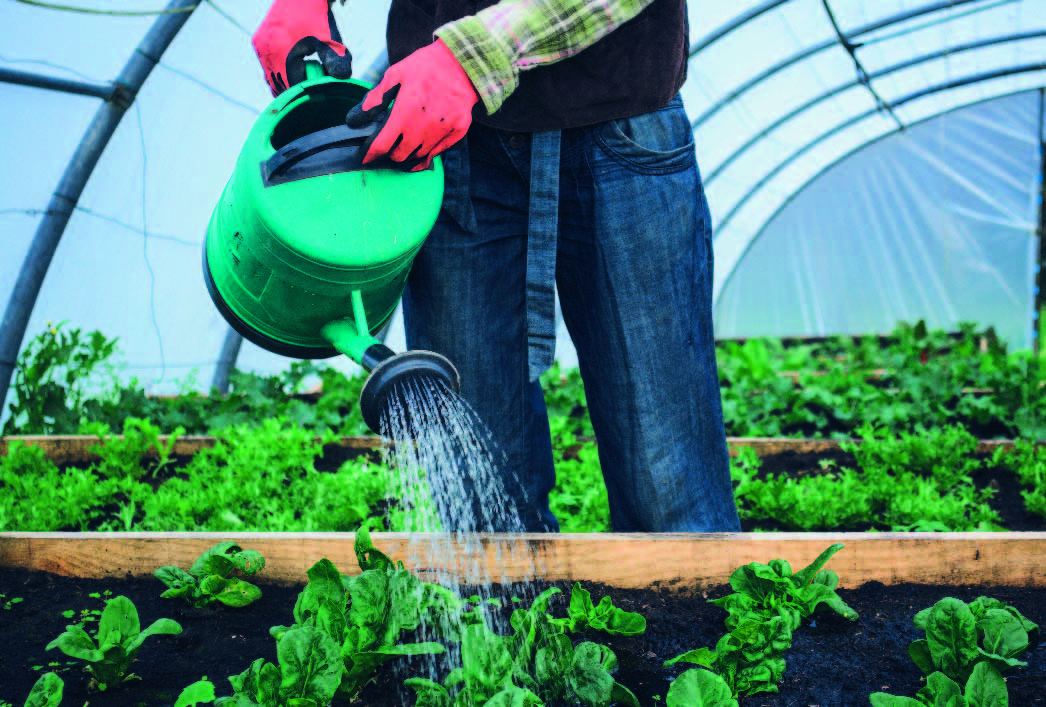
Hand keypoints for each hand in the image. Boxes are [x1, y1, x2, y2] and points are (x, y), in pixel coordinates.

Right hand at [252, 0, 351, 96]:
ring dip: (287, 83)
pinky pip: (268, 67)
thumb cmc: (318, 17)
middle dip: (296, 90)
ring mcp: (260, 47)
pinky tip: (295, 69)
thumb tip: (341, 81)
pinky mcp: (258, 43)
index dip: (306, 93)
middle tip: (312, 87)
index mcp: (282, 52)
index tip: (319, 92)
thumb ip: (337, 62)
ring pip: (272, 79)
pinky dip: (280, 72)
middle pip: (279, 86)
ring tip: (305, 77)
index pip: (292, 86)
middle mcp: (266, 51)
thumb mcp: (331, 40)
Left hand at [346, 40, 478, 171]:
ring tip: (403, 146)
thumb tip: (354, 120)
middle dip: (389, 154)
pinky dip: (426, 154)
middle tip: (387, 147)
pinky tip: (420, 148)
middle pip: (400, 155)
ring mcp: (443, 130)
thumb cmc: (425, 66)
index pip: (383, 144)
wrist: (462, 61)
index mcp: (406, 110)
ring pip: (418, 156)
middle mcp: (424, 125)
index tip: (364, 157)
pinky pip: (437, 153)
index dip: (370, 154)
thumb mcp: (395, 75)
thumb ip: (375, 100)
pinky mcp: (458, 132)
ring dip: (407, 154)